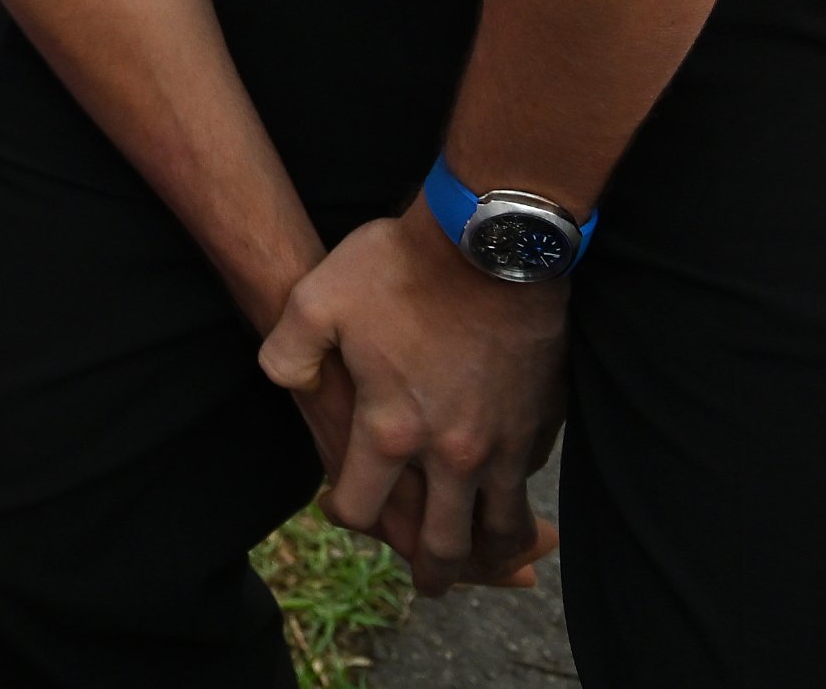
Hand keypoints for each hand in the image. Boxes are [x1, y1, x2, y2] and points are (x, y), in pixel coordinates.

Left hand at [258, 206, 566, 593]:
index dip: (342, 513)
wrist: (493, 242)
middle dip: (433, 572)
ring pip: (499, 527)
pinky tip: (504, 492)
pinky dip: (516, 497)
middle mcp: (450, 453)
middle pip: (443, 544)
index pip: (359, 506)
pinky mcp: (540, 424)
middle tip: (429, 583)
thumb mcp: (315, 300)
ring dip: (488, 553)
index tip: (338, 508)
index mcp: (390, 431)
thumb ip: (288, 354)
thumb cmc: (399, 267)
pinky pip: (528, 481)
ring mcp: (502, 443)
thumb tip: (285, 385)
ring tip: (480, 561)